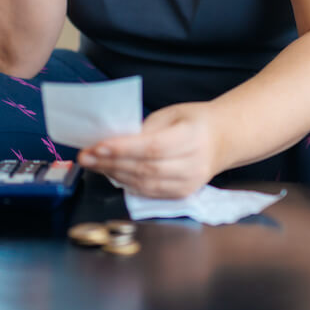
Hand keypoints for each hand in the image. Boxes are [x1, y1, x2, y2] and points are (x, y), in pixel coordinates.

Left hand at [78, 102, 222, 198]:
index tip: (98, 146)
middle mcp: (192, 164)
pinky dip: (128, 184)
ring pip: (145, 184)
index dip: (123, 149)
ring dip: (115, 174)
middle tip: (86, 156)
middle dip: (111, 163)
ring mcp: (189, 183)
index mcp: (192, 137)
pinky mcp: (182, 194)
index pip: (153, 147)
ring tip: (94, 165)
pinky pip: (149, 193)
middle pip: (146, 168)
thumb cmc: (194, 121)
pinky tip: (112, 174)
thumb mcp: (171, 114)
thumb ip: (145, 129)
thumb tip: (114, 141)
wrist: (223, 139)